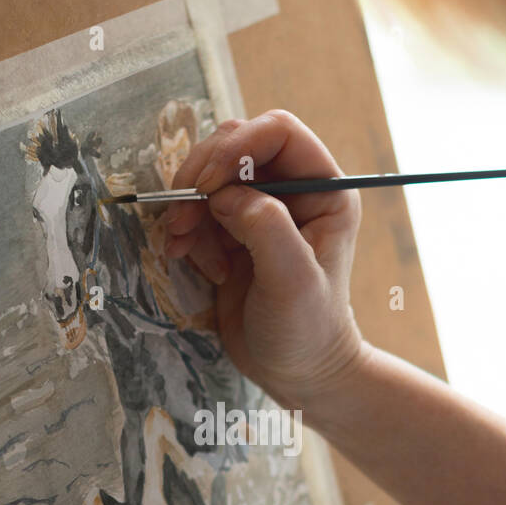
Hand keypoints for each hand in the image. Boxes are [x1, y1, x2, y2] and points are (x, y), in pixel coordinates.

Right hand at [166, 110, 366, 411]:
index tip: (206, 184)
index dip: (237, 146)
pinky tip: (190, 261)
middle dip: (202, 176)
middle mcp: (293, 192)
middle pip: (235, 146)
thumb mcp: (293, 280)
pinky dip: (185, 231)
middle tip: (182, 215)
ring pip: (210, 176)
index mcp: (323, 190)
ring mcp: (261, 210)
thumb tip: (227, 195)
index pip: (277, 132)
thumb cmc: (307, 330)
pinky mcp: (233, 234)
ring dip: (188, 207)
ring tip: (181, 245)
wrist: (297, 372)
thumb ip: (266, 228)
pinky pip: (197, 210)